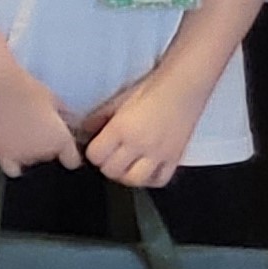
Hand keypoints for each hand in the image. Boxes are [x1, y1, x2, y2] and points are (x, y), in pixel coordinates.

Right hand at [0, 59, 84, 176]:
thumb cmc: (24, 85)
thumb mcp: (52, 98)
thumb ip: (61, 116)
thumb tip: (65, 121)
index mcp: (60, 139)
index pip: (72, 160)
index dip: (67, 153)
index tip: (63, 146)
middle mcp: (44, 152)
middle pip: (49, 158)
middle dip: (45, 146)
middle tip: (36, 128)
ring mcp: (21, 155)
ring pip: (30, 161)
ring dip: (28, 151)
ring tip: (20, 132)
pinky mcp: (0, 153)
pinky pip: (11, 168)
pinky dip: (12, 161)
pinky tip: (10, 146)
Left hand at [82, 63, 212, 188]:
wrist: (183, 88)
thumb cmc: (151, 89)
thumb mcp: (117, 100)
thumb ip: (98, 118)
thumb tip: (85, 131)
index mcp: (121, 128)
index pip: (95, 155)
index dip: (93, 153)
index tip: (97, 147)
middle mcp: (139, 144)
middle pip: (111, 171)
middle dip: (106, 165)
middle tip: (110, 156)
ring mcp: (159, 154)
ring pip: (134, 180)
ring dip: (126, 175)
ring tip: (126, 165)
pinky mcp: (175, 158)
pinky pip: (159, 180)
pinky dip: (150, 179)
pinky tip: (146, 169)